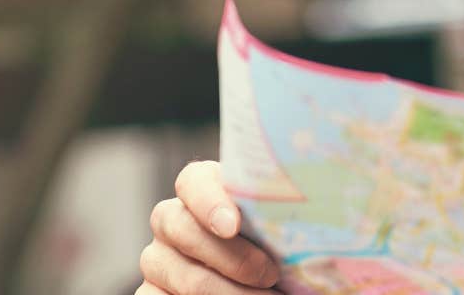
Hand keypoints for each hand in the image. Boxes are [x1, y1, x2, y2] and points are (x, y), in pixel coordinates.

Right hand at [134, 160, 279, 293]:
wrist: (261, 274)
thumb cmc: (277, 244)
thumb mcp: (278, 222)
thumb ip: (280, 211)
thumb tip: (313, 213)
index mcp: (202, 190)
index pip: (193, 181)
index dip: (209, 201)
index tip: (233, 225)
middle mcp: (171, 220)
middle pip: (182, 229)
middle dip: (232, 257)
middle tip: (270, 274)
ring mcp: (157, 259)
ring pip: (186, 278)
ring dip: (232, 294)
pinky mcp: (150, 293)